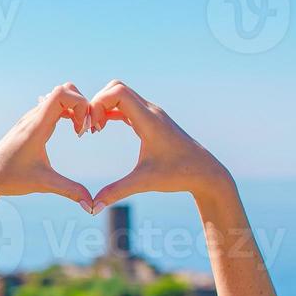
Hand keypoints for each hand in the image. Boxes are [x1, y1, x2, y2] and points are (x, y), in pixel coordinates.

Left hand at [0, 83, 94, 210]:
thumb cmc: (10, 179)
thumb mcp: (43, 184)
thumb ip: (69, 191)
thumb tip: (91, 206)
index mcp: (37, 126)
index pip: (62, 93)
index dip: (81, 105)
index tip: (83, 130)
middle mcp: (33, 117)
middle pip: (65, 88)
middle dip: (82, 104)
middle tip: (85, 129)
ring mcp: (31, 118)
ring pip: (59, 96)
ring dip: (75, 108)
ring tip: (80, 131)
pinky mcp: (30, 123)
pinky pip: (53, 105)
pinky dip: (67, 112)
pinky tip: (72, 131)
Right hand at [88, 80, 230, 211]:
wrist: (205, 172)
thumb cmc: (178, 174)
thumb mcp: (144, 183)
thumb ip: (116, 192)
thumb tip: (92, 208)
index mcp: (149, 120)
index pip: (117, 92)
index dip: (98, 104)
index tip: (92, 128)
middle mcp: (151, 111)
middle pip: (116, 87)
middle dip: (97, 103)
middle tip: (90, 127)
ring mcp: (152, 114)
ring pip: (121, 94)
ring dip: (104, 106)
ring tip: (96, 129)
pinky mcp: (152, 120)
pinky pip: (126, 105)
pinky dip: (111, 111)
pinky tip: (104, 128)